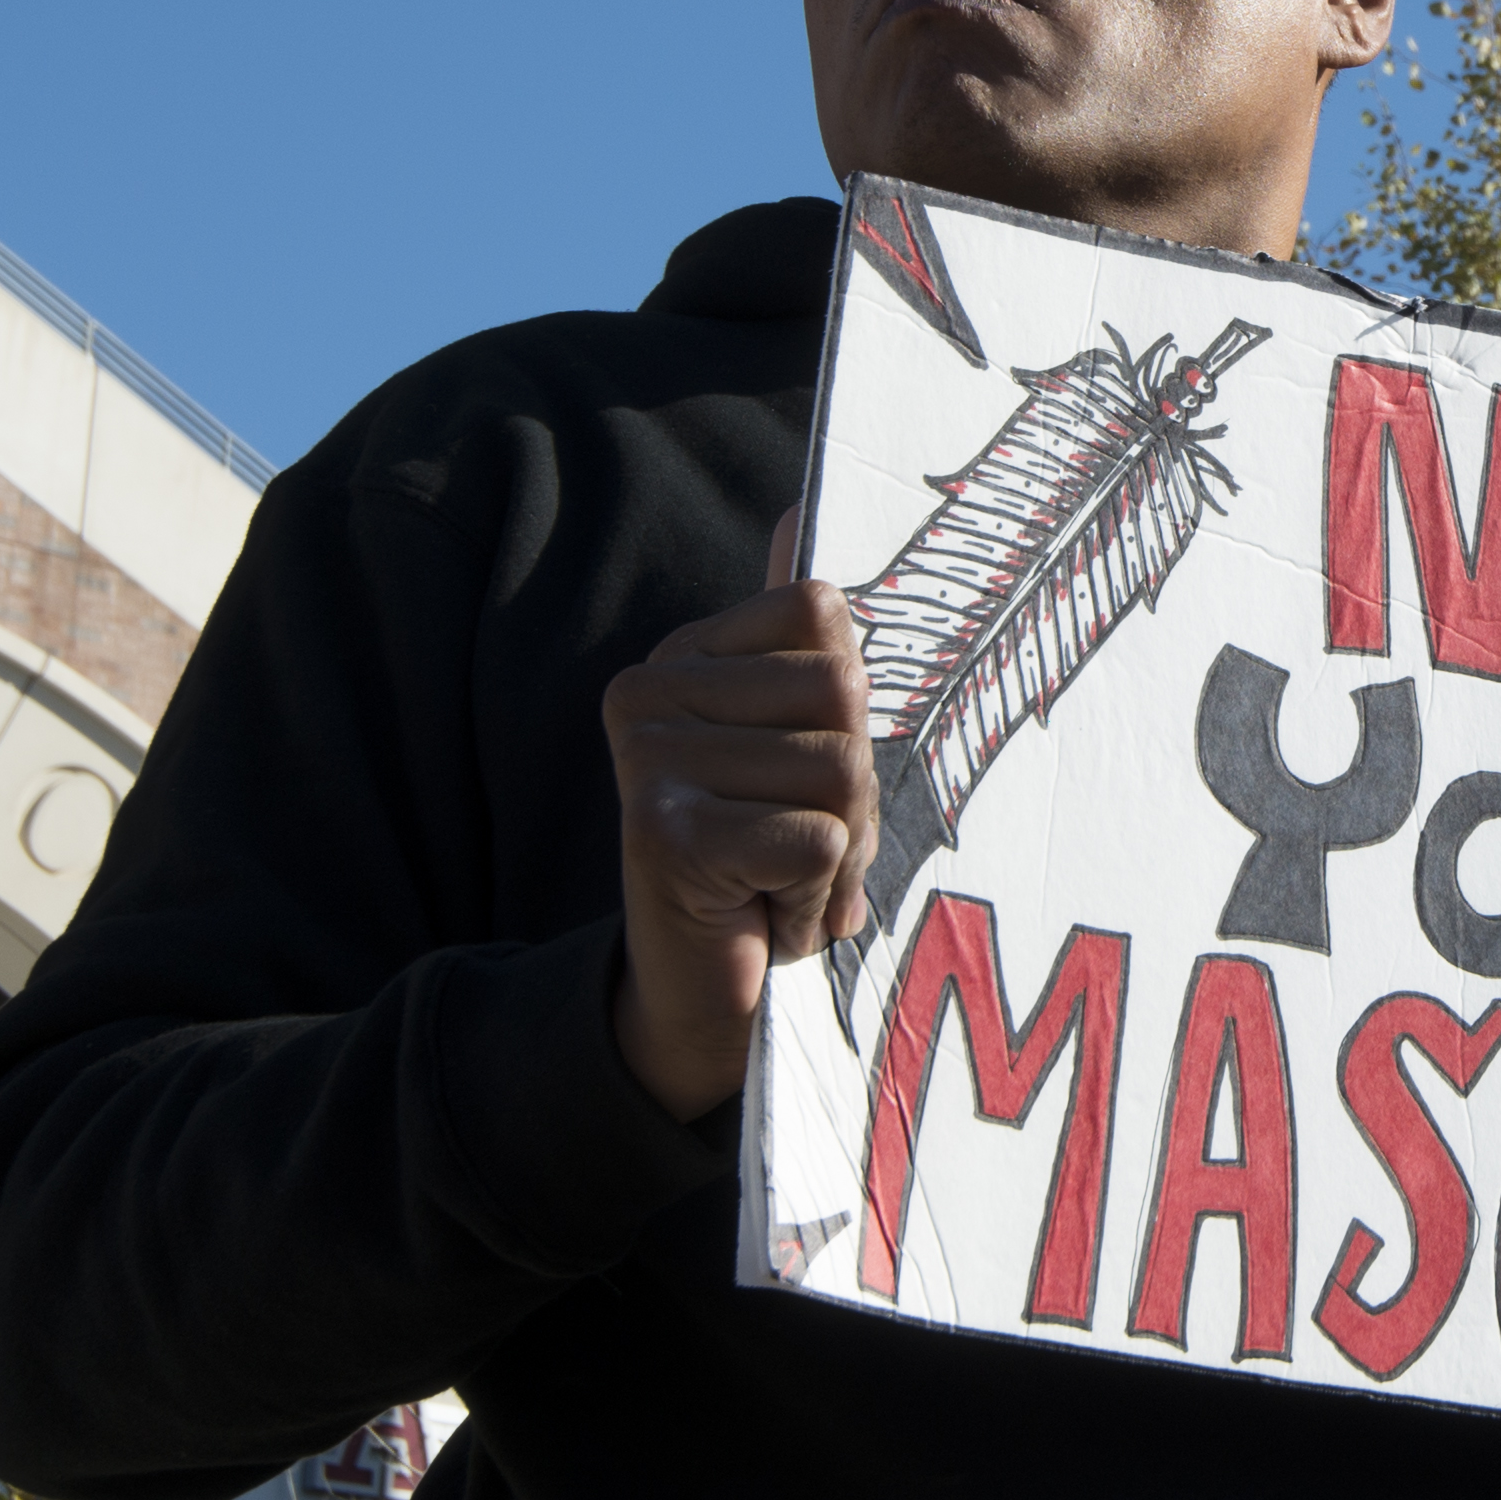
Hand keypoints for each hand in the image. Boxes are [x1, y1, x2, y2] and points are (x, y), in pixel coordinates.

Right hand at [604, 580, 873, 1118]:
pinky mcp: (666, 836)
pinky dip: (817, 896)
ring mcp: (648, 761)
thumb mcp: (795, 740)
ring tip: (780, 881)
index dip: (849, 713)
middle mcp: (646, 693)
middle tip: (799, 842)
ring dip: (840, 851)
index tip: (801, 776)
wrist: (704, 993)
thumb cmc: (766, 861)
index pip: (829, 621)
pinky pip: (818, 840)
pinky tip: (765, 914)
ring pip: (839, 771)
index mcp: (682, 656)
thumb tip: (802, 507)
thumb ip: (794, 637)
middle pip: (844, 694)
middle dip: (854, 788)